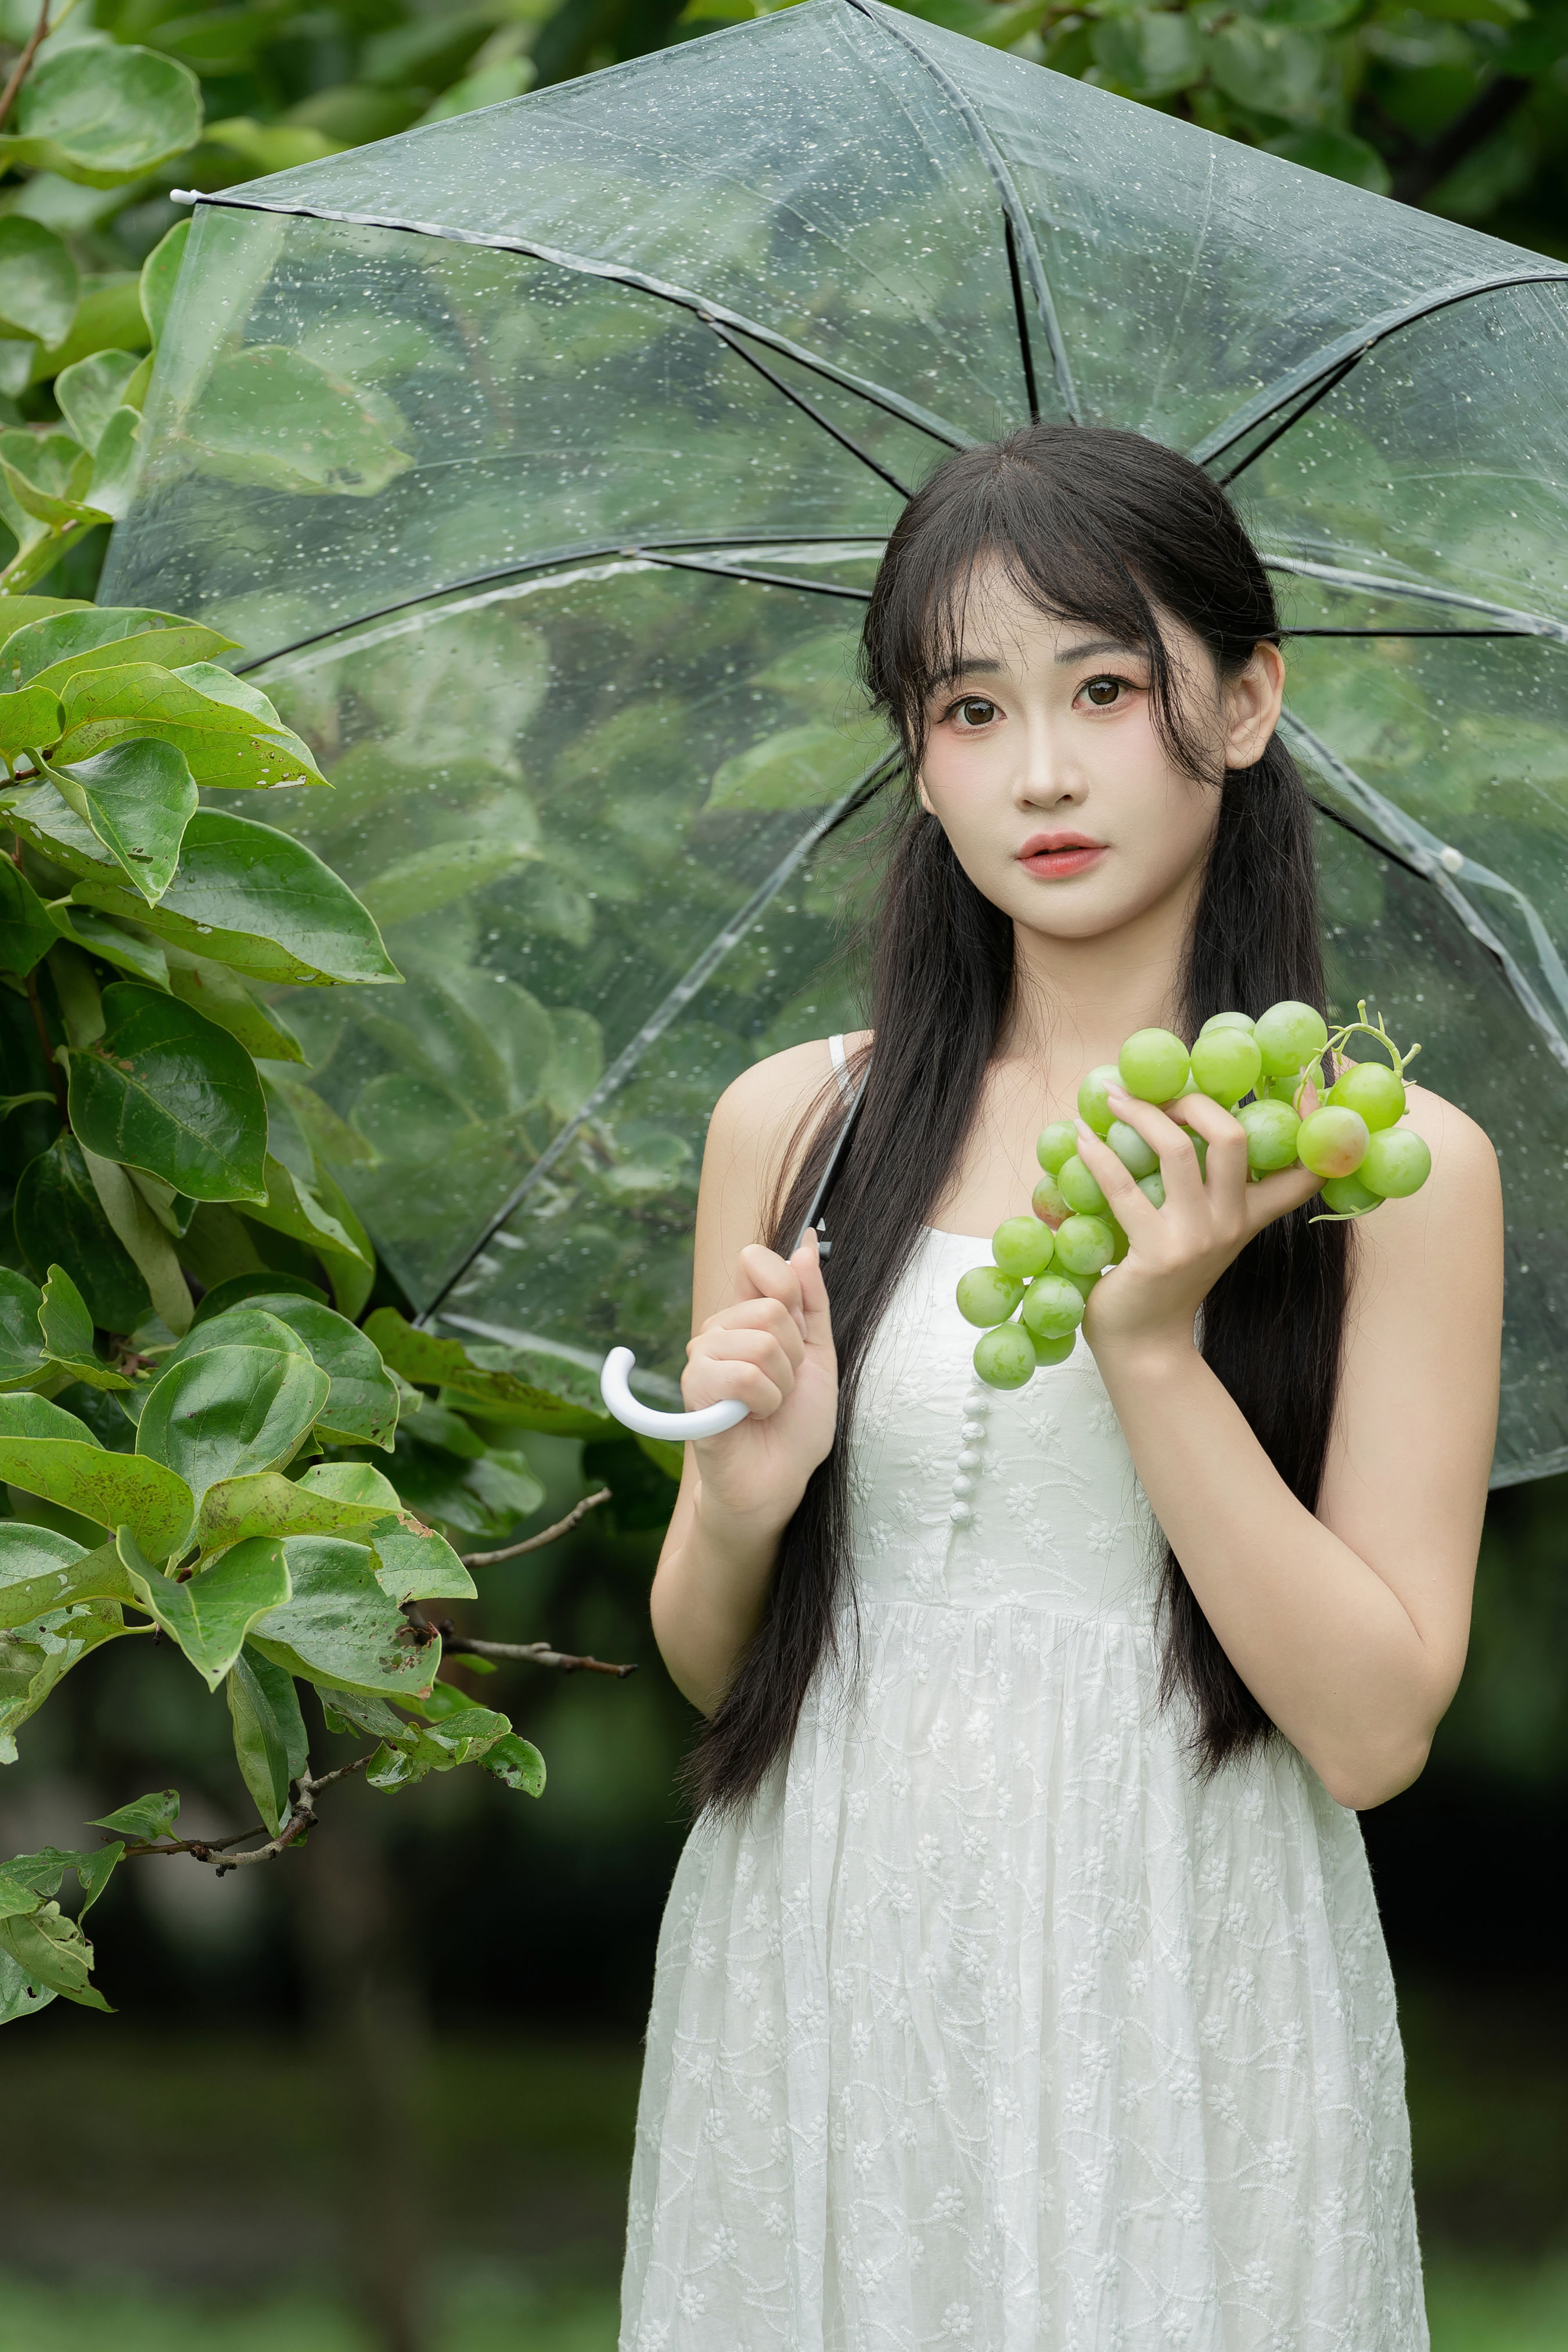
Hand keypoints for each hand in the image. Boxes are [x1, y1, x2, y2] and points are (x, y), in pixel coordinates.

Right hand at [681, 1231, 837, 1530]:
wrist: (778, 1480)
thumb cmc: (795, 1423)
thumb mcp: (818, 1354)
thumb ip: (812, 1299)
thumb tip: (806, 1243)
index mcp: (745, 1315)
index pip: (759, 1262)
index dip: (788, 1289)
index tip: (797, 1329)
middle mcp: (717, 1330)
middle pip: (772, 1310)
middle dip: (794, 1357)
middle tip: (783, 1388)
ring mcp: (701, 1358)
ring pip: (762, 1343)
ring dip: (782, 1385)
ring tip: (768, 1406)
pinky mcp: (693, 1389)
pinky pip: (743, 1375)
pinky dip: (764, 1402)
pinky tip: (751, 1417)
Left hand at [1074, 1082, 1321, 1359]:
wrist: (1144, 1345)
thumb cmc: (1164, 1281)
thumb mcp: (1200, 1234)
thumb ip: (1201, 1190)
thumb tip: (1169, 1118)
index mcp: (1249, 1216)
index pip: (1302, 1172)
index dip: (1311, 1126)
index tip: (1309, 1087)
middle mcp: (1231, 1223)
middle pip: (1233, 1136)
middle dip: (1193, 1100)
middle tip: (1155, 1090)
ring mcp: (1196, 1238)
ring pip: (1180, 1149)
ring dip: (1140, 1113)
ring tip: (1111, 1097)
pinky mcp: (1157, 1253)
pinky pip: (1124, 1187)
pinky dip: (1099, 1155)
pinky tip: (1083, 1138)